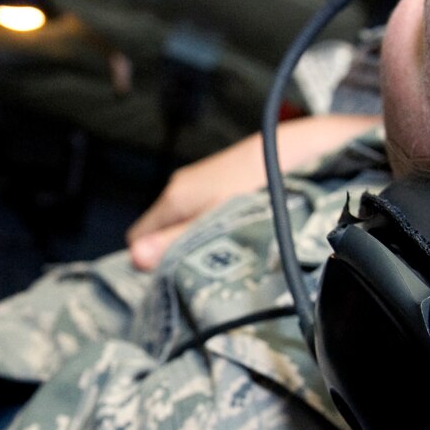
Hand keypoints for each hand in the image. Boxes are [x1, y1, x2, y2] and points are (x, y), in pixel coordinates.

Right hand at [126, 113, 377, 269]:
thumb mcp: (215, 223)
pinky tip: (232, 233)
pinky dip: (209, 226)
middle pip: (159, 232)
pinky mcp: (217, 181)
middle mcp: (180, 188)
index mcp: (173, 199)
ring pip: (181, 222)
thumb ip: (176, 242)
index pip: (137, 240)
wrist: (293, 150)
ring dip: (193, 241)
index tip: (169, 280)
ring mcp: (198, 183)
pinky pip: (199, 211)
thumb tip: (136, 260)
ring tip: (219, 255)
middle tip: (197, 273)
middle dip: (171, 254)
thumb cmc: (256, 186)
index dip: (149, 262)